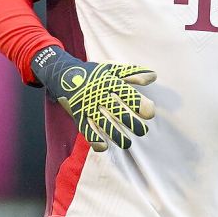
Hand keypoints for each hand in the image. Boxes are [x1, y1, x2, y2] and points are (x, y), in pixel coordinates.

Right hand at [31, 46, 155, 150]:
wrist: (63, 74)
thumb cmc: (95, 73)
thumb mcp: (113, 69)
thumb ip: (133, 74)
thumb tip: (154, 76)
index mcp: (109, 82)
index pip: (126, 94)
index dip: (138, 104)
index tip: (150, 114)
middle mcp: (98, 94)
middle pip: (116, 110)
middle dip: (130, 122)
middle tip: (142, 131)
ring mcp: (87, 105)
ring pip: (102, 122)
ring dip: (115, 134)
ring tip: (127, 143)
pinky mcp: (78, 115)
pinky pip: (85, 129)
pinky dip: (93, 139)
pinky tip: (104, 146)